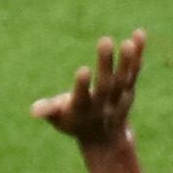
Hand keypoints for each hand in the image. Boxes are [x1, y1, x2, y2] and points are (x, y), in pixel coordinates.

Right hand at [32, 30, 149, 145]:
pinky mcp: (129, 89)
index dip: (82, 86)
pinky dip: (138, 54)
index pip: (82, 99)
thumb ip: (48, 111)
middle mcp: (103, 106)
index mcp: (82, 112)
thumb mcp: (58, 119)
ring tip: (128, 43)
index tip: (83, 69)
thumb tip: (33, 111)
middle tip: (105, 41)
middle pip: (106, 85)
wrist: (104, 138)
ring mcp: (119, 98)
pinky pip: (135, 71)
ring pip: (124, 80)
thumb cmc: (74, 122)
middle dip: (106, 64)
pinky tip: (140, 34)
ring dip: (127, 61)